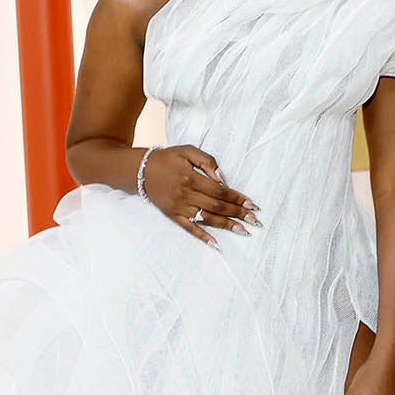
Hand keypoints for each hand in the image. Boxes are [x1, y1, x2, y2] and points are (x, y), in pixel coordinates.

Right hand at [141, 145, 261, 247]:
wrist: (140, 170)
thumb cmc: (167, 158)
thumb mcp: (187, 151)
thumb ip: (207, 161)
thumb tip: (223, 179)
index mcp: (191, 177)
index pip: (220, 190)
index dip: (237, 197)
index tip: (251, 203)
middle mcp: (186, 195)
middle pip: (217, 206)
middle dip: (238, 213)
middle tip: (255, 220)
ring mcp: (179, 207)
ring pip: (207, 218)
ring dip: (227, 225)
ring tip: (243, 231)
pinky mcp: (173, 215)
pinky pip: (190, 228)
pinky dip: (203, 237)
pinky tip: (216, 244)